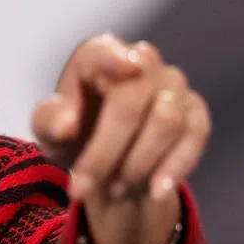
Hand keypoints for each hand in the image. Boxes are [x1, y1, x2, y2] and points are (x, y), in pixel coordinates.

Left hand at [31, 34, 212, 243]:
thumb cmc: (74, 136)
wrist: (108, 165)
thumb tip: (66, 125)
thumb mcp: (49, 133)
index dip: (114, 58)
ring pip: (165, 121)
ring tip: (113, 190)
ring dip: (137, 164)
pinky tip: (155, 191)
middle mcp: (141, 62)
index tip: (127, 68)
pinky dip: (175, 167)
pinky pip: (195, 136)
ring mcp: (173, 84)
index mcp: (97, 56)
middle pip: (129, 103)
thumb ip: (48, 122)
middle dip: (104, 153)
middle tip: (82, 188)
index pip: (103, 52)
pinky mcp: (195, 111)